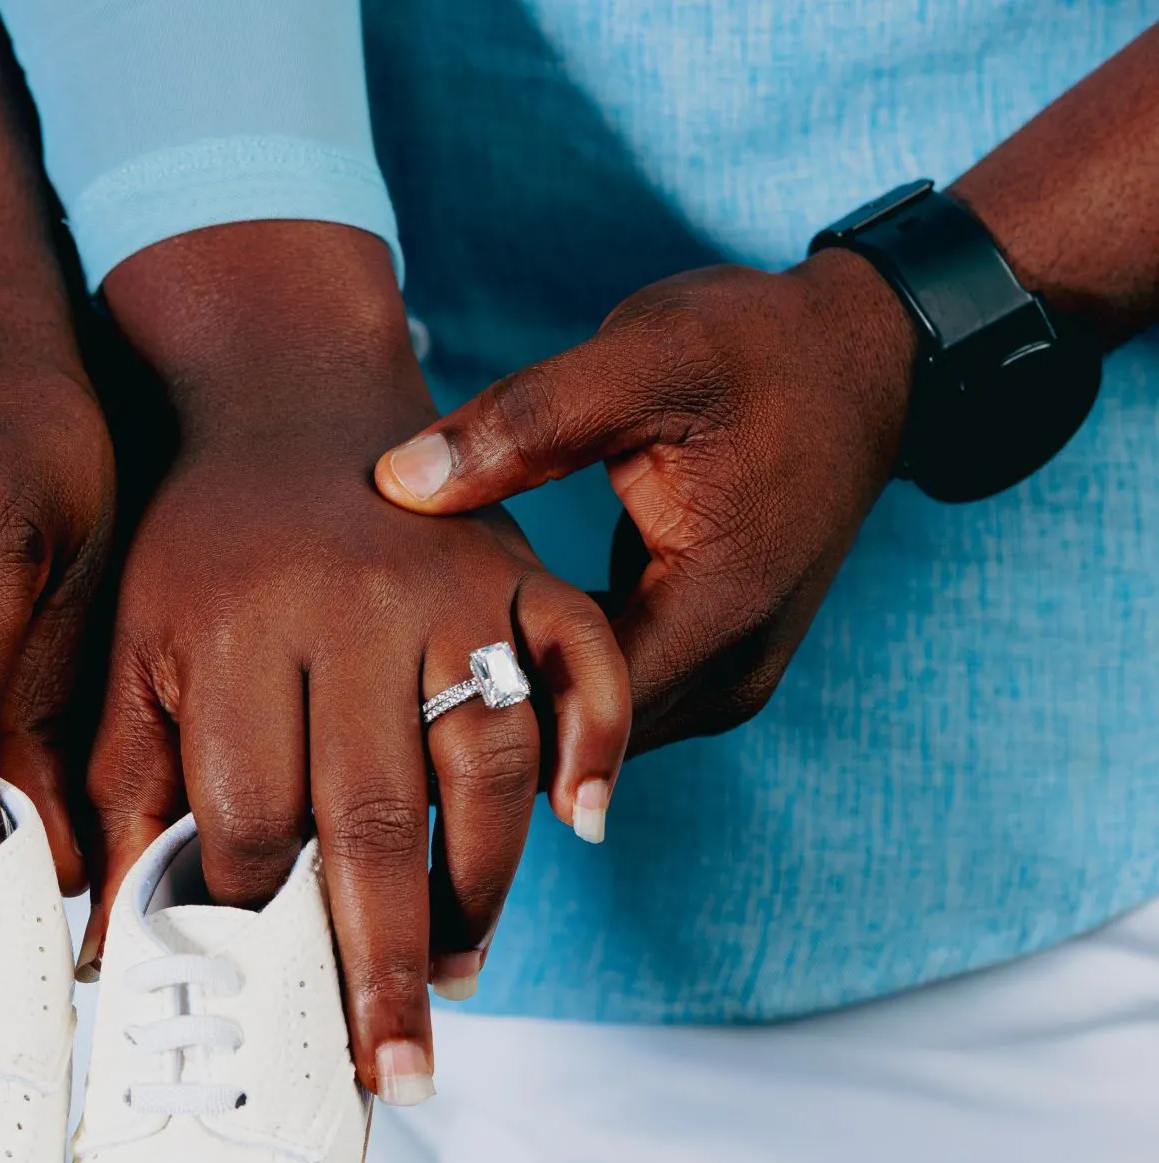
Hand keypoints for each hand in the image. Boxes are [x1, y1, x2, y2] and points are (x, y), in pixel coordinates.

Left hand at [90, 224, 629, 1100]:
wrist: (277, 391)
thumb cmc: (188, 546)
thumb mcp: (126, 650)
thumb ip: (120, 789)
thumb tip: (104, 949)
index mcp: (235, 634)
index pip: (253, 818)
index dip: (253, 920)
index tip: (259, 1002)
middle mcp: (352, 612)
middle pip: (372, 820)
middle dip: (380, 963)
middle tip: (396, 1074)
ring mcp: (452, 588)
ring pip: (488, 767)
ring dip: (483, 886)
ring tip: (454, 977)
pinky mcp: (521, 569)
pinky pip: (584, 666)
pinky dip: (597, 747)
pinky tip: (582, 830)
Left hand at [374, 248, 915, 752]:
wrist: (868, 359)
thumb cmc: (759, 348)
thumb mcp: (642, 356)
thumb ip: (524, 421)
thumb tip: (400, 483)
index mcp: (719, 607)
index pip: (574, 712)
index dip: (474, 707)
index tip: (375, 689)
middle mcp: (732, 672)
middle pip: (577, 743)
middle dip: (477, 723)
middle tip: (362, 699)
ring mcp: (728, 679)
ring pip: (590, 738)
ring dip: (509, 711)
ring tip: (398, 681)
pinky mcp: (712, 666)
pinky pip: (611, 705)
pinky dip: (545, 685)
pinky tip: (467, 651)